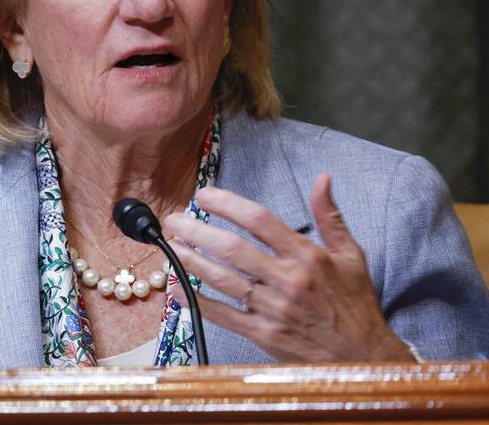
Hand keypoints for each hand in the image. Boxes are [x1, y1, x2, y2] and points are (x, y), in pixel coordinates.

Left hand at [163, 174, 411, 361]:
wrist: (364, 357)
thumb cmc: (354, 304)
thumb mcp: (351, 255)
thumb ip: (330, 215)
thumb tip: (322, 178)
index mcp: (307, 256)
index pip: (259, 220)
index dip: (227, 204)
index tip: (204, 195)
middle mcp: (288, 280)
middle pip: (232, 248)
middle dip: (197, 230)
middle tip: (175, 219)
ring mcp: (274, 308)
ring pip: (222, 279)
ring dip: (191, 261)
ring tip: (172, 246)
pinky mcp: (263, 334)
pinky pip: (222, 314)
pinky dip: (196, 301)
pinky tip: (177, 288)